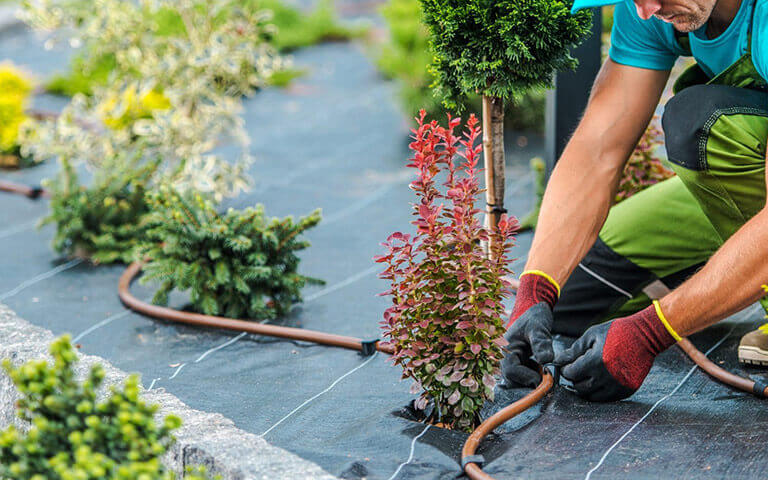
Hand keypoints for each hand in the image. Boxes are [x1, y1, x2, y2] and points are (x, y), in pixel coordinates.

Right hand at [501, 303, 554, 387]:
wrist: (533, 311)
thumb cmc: (533, 317)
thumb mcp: (538, 328)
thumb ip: (541, 343)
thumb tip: (546, 360)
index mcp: (505, 348)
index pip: (511, 371)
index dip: (526, 378)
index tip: (542, 378)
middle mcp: (504, 357)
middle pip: (511, 380)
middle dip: (528, 382)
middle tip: (544, 376)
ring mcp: (509, 361)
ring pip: (516, 381)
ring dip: (530, 380)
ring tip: (542, 369)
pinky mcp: (516, 364)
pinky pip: (521, 378)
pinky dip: (531, 376)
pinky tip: (539, 367)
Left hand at [554, 303, 676, 401]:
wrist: (645, 337)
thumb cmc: (616, 332)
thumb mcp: (592, 335)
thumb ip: (574, 350)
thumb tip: (559, 360)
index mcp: (594, 362)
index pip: (571, 374)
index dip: (566, 369)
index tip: (567, 365)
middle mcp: (605, 378)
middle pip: (579, 387)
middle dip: (575, 379)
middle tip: (577, 370)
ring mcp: (617, 386)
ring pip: (592, 396)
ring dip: (586, 387)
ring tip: (587, 375)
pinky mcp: (626, 390)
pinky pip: (607, 398)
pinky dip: (600, 392)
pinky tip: (600, 380)